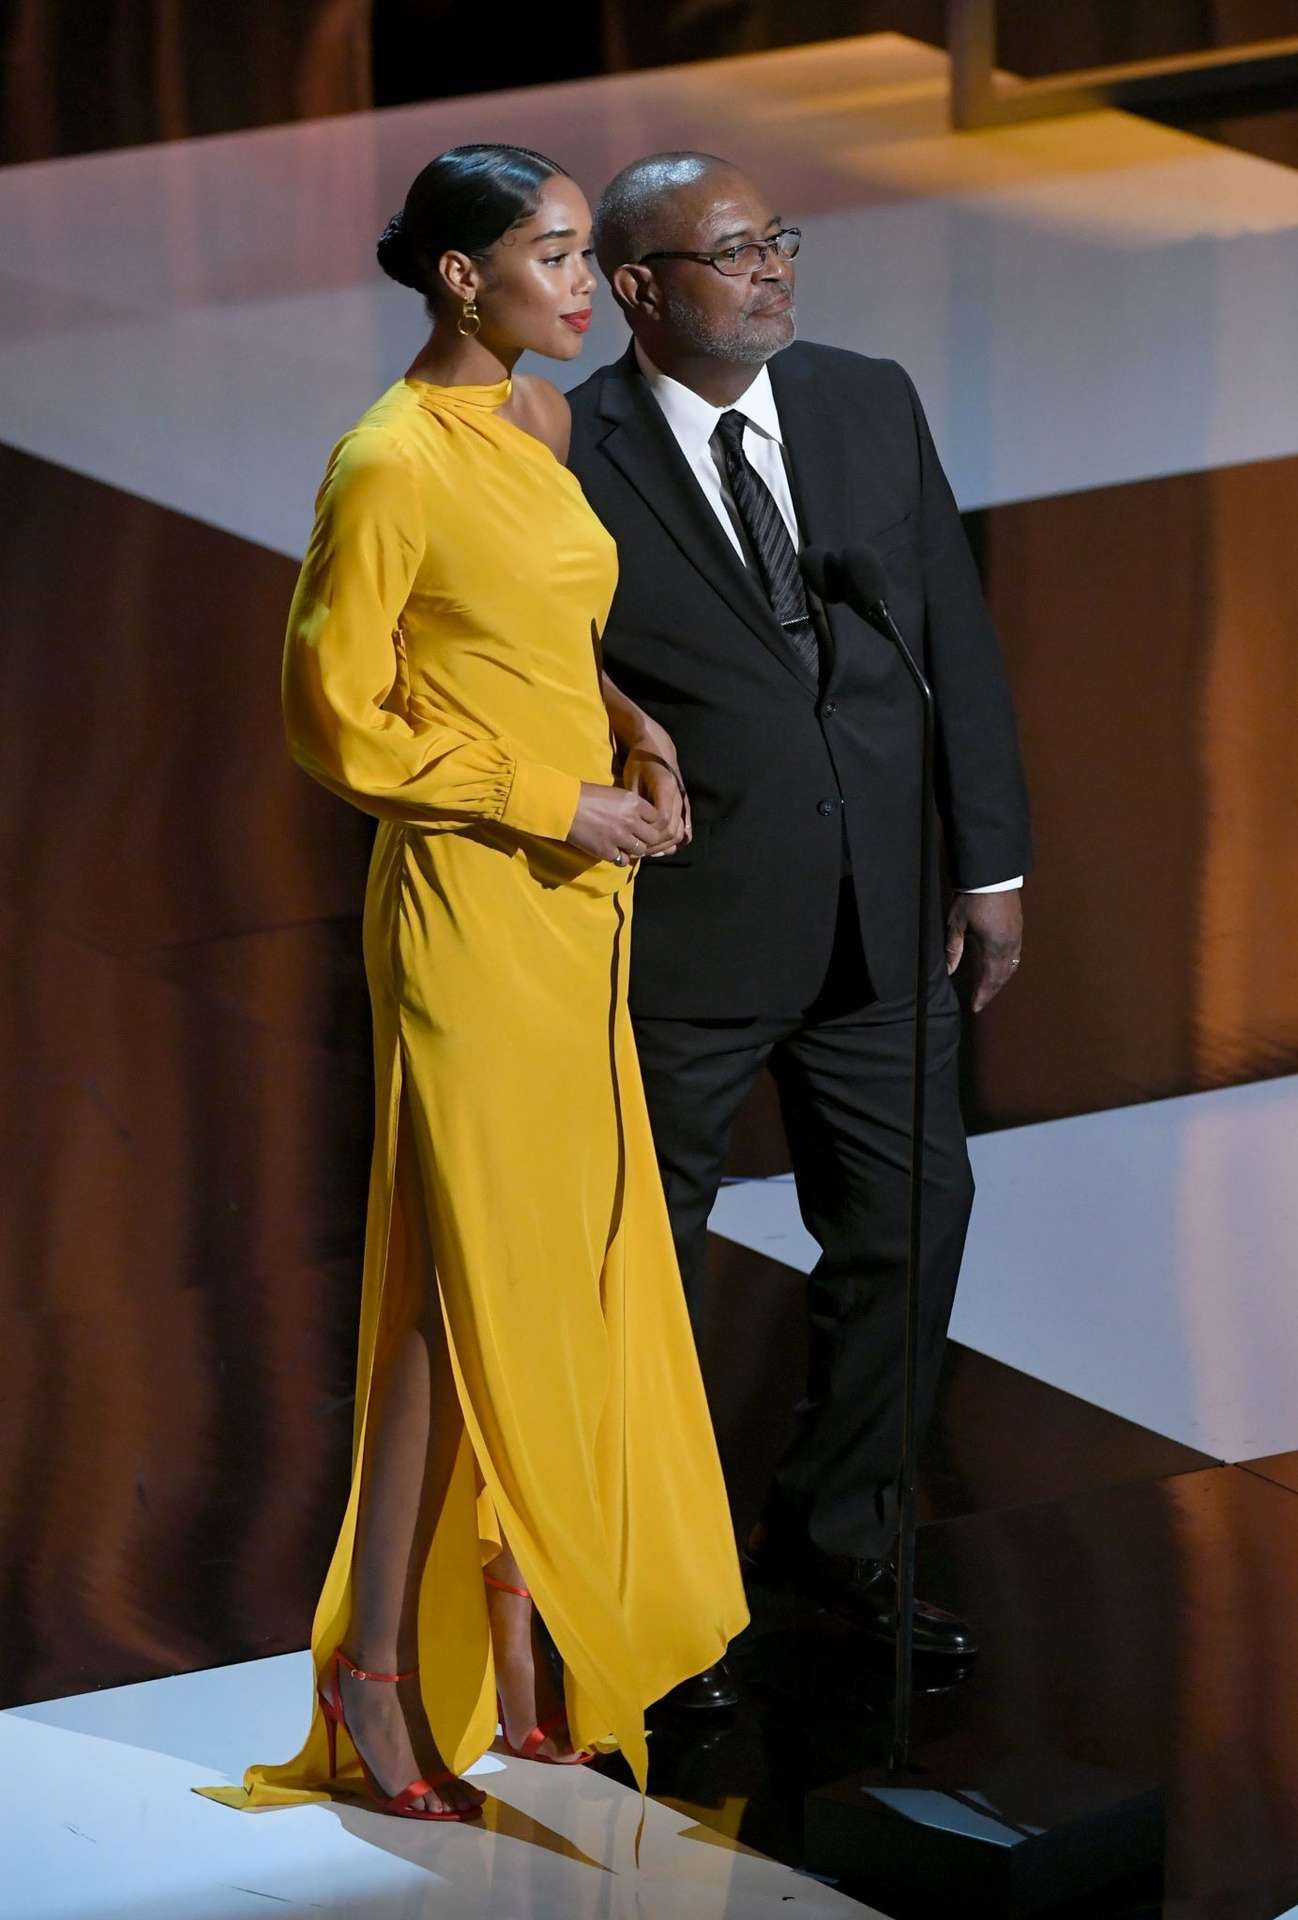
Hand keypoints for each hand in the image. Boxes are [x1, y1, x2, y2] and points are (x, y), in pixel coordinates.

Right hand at [566, 782, 677, 865]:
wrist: (565, 806)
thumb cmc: (587, 796)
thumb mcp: (616, 795)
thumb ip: (632, 807)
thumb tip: (643, 818)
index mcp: (634, 803)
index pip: (656, 818)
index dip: (650, 822)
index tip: (644, 824)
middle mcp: (631, 821)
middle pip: (652, 837)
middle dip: (647, 838)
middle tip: (638, 838)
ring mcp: (620, 838)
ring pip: (640, 851)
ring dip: (634, 849)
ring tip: (626, 845)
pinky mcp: (608, 851)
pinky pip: (623, 861)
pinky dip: (620, 858)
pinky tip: (614, 851)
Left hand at [621, 744, 690, 854]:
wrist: (656, 749)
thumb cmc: (639, 763)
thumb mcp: (632, 780)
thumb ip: (636, 805)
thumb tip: (633, 829)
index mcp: (666, 788)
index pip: (662, 821)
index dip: (650, 833)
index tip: (635, 839)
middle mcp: (678, 796)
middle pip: (673, 831)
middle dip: (656, 844)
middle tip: (640, 850)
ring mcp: (684, 802)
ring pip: (680, 832)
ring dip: (665, 845)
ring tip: (649, 850)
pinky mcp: (684, 806)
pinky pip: (685, 827)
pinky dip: (676, 839)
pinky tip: (666, 848)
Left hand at [945, 891, 1022, 1012]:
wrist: (992, 874)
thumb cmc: (973, 897)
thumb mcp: (957, 924)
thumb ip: (953, 949)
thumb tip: (948, 971)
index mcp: (994, 947)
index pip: (989, 980)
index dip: (982, 995)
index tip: (975, 1007)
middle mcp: (1010, 945)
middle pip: (1003, 976)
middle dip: (992, 991)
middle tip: (981, 1001)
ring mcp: (1017, 936)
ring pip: (1012, 966)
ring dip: (1001, 979)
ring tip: (990, 988)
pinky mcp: (1018, 927)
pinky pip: (1016, 954)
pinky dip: (1008, 966)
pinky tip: (1001, 967)